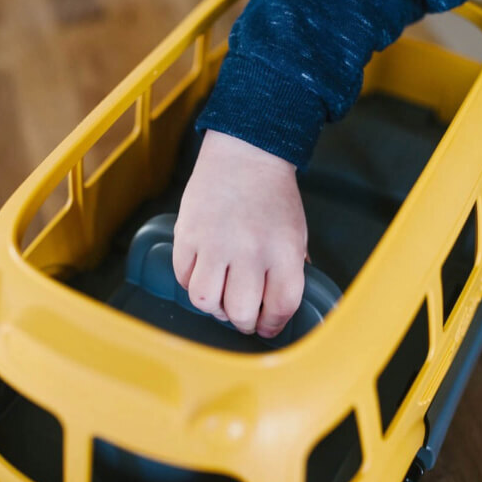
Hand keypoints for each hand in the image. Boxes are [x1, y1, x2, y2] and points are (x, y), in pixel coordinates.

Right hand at [172, 129, 307, 336]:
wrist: (246, 154)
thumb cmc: (274, 196)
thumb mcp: (297, 232)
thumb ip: (290, 270)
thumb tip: (277, 306)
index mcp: (284, 251)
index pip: (280, 307)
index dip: (273, 325)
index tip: (267, 327)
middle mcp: (249, 251)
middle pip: (241, 312)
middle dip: (243, 322)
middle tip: (243, 316)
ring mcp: (215, 243)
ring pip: (206, 301)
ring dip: (215, 307)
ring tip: (221, 297)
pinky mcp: (187, 235)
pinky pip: (184, 278)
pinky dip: (193, 283)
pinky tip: (205, 274)